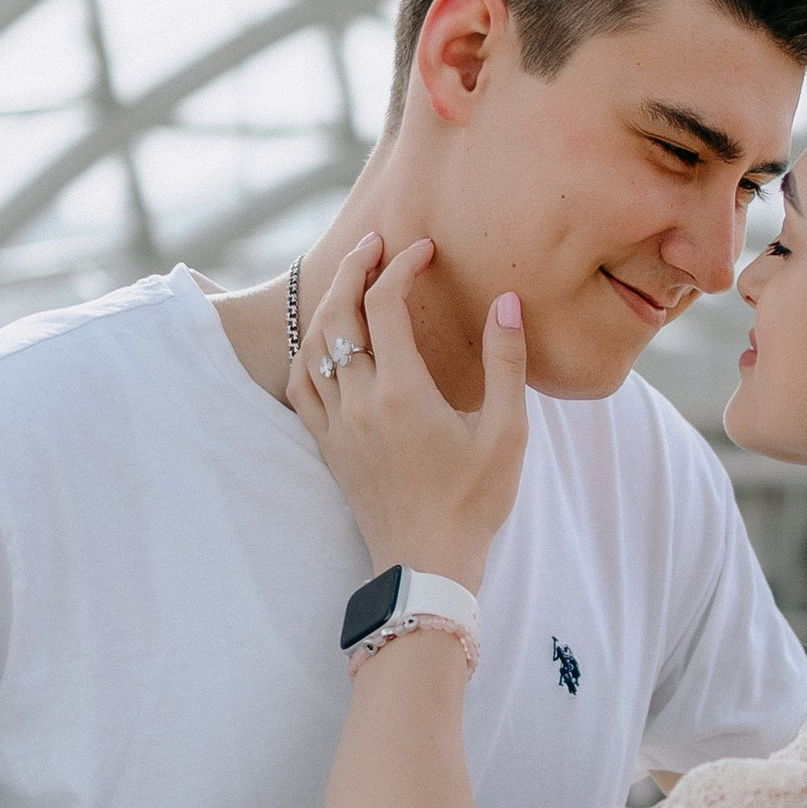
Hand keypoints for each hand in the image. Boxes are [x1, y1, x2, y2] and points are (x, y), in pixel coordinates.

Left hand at [288, 235, 528, 592]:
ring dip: (328, 305)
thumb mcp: (506, 432)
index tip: (423, 249)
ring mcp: (336, 424)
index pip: (387, 303)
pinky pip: (300, 386)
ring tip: (350, 281)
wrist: (426, 564)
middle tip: (375, 243)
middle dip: (355, 268)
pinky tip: (323, 342)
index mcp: (402, 391)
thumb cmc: (474, 501)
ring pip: (313, 346)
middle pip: (338, 313)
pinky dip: (306, 352)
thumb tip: (506, 302)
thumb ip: (505, 362)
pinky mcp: (327, 446)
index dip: (402, 266)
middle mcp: (359, 401)